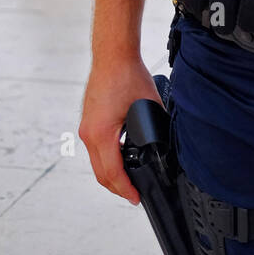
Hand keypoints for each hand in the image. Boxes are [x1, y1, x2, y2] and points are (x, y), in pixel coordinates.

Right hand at [79, 57, 162, 203]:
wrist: (112, 56)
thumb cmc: (127, 75)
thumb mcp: (148, 104)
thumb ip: (156, 126)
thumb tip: (167, 142)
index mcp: (102, 133)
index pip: (112, 172)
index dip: (125, 188)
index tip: (135, 198)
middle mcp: (89, 134)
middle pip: (100, 174)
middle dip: (117, 187)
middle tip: (133, 194)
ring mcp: (86, 127)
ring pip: (95, 163)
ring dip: (110, 174)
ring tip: (128, 180)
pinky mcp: (88, 121)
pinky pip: (94, 150)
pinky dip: (106, 160)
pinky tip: (119, 159)